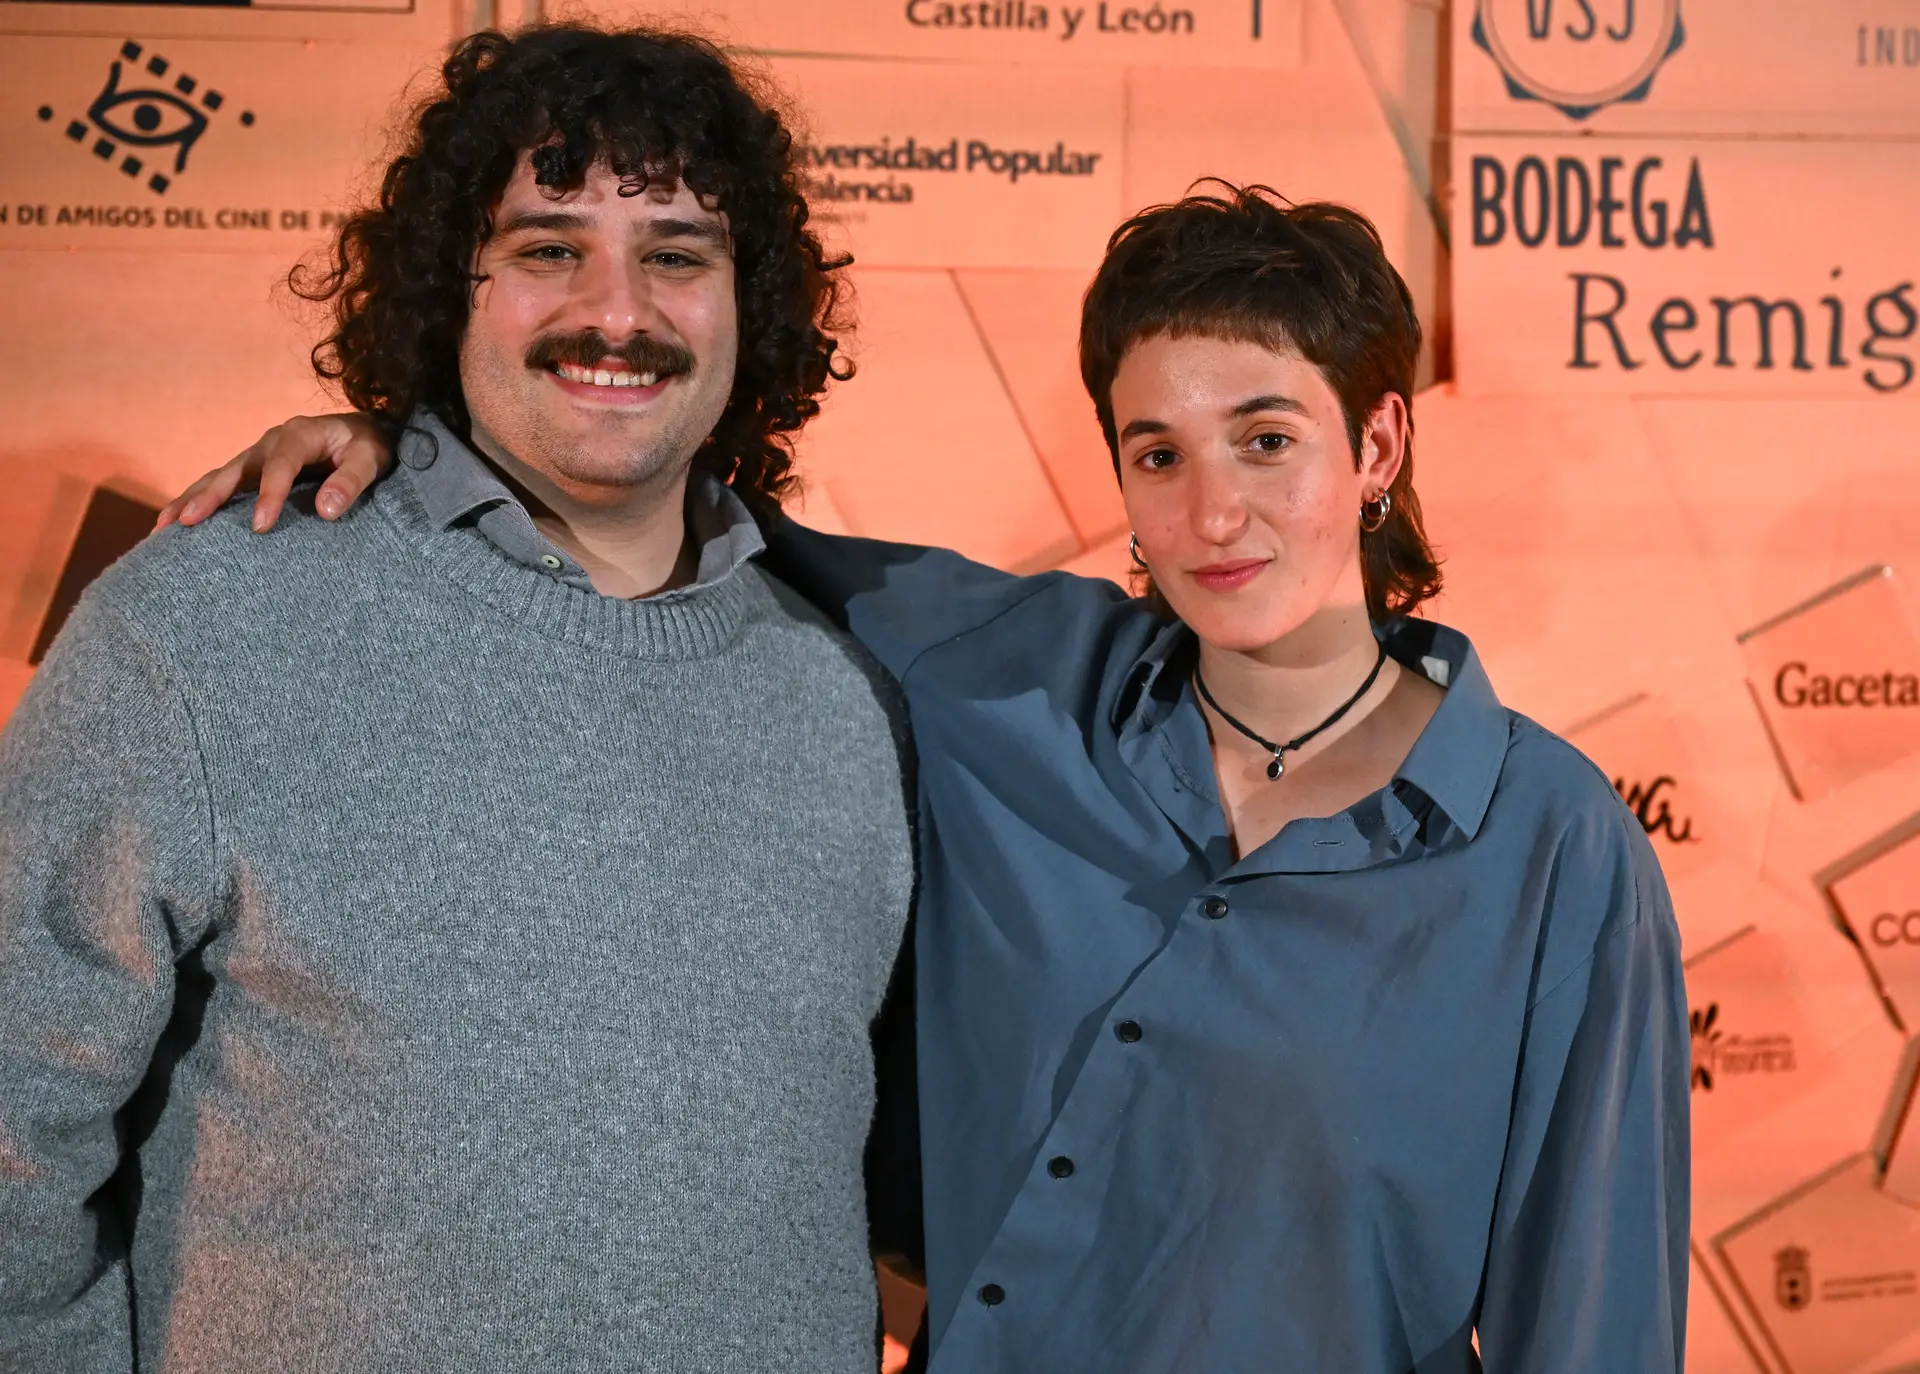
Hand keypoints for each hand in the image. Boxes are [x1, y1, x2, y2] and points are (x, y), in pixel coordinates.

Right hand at [154, 413, 394, 533]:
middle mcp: (272, 442)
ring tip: (164, 527)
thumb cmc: (370, 446)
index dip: (269, 495)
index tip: (261, 527)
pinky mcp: (255, 470)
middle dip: (210, 496)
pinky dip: (199, 501)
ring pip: (219, 477)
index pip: (280, 466)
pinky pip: (223, 485)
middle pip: (235, 469)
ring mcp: (258, 456)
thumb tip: (327, 511)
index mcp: (299, 435)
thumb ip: (352, 481)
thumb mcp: (371, 458)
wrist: (366, 432)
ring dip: (192, 499)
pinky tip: (176, 523)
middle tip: (187, 522)